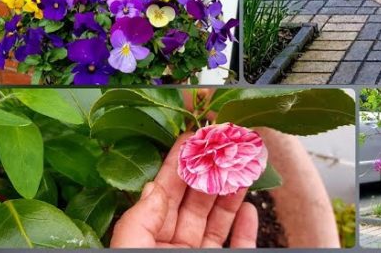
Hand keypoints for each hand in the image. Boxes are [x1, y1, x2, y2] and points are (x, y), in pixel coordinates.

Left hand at [111, 135, 258, 247]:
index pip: (165, 197)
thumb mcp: (131, 249)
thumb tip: (154, 188)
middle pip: (196, 203)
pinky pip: (239, 246)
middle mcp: (173, 247)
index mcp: (146, 241)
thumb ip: (139, 220)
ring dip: (232, 193)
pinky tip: (249, 208)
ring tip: (243, 167)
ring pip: (219, 221)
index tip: (192, 139)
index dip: (179, 166)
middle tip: (225, 144)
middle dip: (211, 171)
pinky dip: (247, 228)